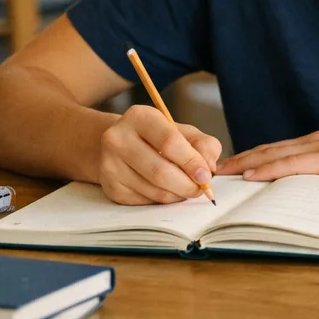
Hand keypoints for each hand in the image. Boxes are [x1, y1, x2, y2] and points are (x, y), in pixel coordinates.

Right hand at [96, 104, 220, 205]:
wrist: (121, 145)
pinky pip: (144, 201)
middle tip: (200, 189)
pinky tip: (168, 190)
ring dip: (177, 195)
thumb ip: (204, 145)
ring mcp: (109, 164)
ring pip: (153, 190)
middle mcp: (118, 139)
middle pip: (159, 171)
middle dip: (186, 185)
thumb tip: (209, 168)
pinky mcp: (110, 186)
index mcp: (140, 117)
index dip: (191, 162)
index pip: (169, 142)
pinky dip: (162, 200)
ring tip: (187, 189)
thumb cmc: (159, 137)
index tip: (206, 175)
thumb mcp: (184, 131)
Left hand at [218, 127, 318, 184]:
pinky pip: (290, 165)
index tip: (233, 168)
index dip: (254, 158)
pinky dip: (266, 169)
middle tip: (213, 170)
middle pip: (268, 150)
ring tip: (220, 173)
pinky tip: (249, 176)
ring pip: (272, 155)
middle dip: (239, 160)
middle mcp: (317, 142)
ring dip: (244, 164)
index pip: (280, 150)